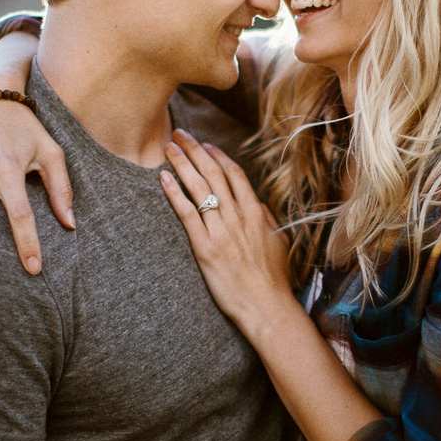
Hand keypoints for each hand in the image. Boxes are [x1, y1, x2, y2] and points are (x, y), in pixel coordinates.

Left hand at [158, 130, 297, 332]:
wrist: (267, 307)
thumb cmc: (274, 279)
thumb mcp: (278, 241)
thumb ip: (264, 219)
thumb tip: (255, 203)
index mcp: (255, 212)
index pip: (234, 174)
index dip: (217, 156)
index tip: (205, 144)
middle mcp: (237, 216)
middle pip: (212, 173)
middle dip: (194, 149)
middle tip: (179, 133)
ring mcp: (220, 231)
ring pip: (198, 187)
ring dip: (181, 163)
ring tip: (168, 147)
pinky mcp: (205, 248)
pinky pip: (186, 214)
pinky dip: (174, 193)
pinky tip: (162, 178)